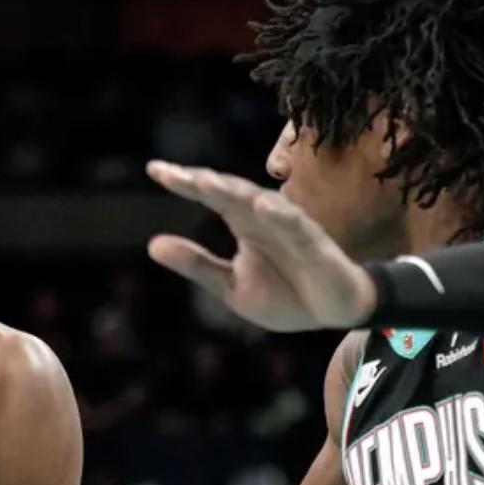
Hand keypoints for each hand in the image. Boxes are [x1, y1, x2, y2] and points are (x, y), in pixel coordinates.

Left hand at [146, 160, 378, 331]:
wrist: (331, 315)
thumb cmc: (284, 295)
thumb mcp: (230, 286)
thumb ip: (196, 264)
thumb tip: (152, 244)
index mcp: (242, 223)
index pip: (209, 197)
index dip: (183, 183)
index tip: (154, 169)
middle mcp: (263, 217)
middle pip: (229, 192)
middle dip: (201, 182)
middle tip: (170, 173)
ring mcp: (289, 226)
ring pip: (259, 202)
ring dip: (232, 191)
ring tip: (204, 182)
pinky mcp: (314, 242)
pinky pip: (296, 225)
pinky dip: (279, 215)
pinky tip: (261, 206)